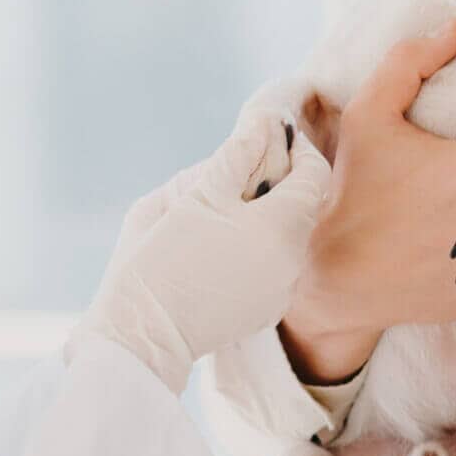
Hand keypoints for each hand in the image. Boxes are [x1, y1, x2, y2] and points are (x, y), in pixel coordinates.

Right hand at [80, 104, 332, 382]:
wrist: (140, 334)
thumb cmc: (160, 258)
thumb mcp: (195, 196)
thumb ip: (236, 154)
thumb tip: (265, 122)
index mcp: (282, 227)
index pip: (315, 175)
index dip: (298, 151)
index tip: (272, 140)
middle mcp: (293, 263)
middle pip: (302, 208)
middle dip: (277, 185)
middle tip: (237, 175)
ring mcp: (281, 292)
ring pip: (288, 239)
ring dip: (267, 219)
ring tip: (222, 214)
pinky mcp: (265, 312)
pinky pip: (274, 268)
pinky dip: (258, 250)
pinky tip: (220, 251)